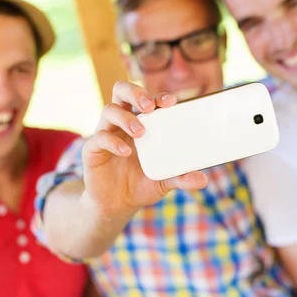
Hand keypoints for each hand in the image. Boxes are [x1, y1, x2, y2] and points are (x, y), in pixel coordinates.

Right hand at [80, 80, 208, 216]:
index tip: (171, 102)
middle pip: (121, 91)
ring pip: (109, 109)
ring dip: (125, 117)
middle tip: (149, 107)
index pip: (147, 99)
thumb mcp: (165, 181)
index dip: (158, 96)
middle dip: (135, 92)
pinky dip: (112, 142)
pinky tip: (125, 152)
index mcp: (141, 122)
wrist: (117, 205)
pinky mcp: (93, 150)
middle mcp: (122, 122)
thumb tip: (203, 179)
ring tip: (140, 132)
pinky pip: (99, 137)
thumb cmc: (142, 183)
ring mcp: (106, 133)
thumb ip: (181, 177)